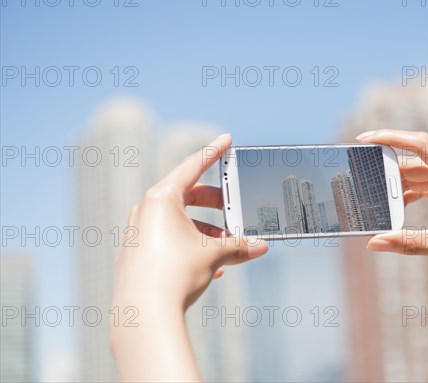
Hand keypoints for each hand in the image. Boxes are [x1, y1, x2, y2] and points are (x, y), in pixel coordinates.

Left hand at [111, 133, 267, 381]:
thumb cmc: (175, 274)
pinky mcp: (137, 256)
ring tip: (228, 247)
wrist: (144, 316)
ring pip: (179, 223)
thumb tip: (261, 247)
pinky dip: (191, 247)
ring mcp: (138, 234)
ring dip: (206, 232)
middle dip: (215, 205)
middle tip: (234, 207)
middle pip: (186, 196)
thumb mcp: (214, 254)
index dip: (214, 152)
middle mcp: (145, 212)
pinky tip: (212, 266)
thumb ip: (239, 246)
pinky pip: (169, 242)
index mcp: (161, 199)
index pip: (192, 166)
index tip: (227, 140)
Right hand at [356, 129, 427, 283]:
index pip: (420, 144)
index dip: (390, 137)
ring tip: (374, 193)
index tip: (365, 138)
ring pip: (420, 175)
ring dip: (398, 184)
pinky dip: (410, 194)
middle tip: (360, 175)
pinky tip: (396, 206)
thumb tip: (374, 243)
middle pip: (415, 160)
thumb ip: (408, 243)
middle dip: (387, 167)